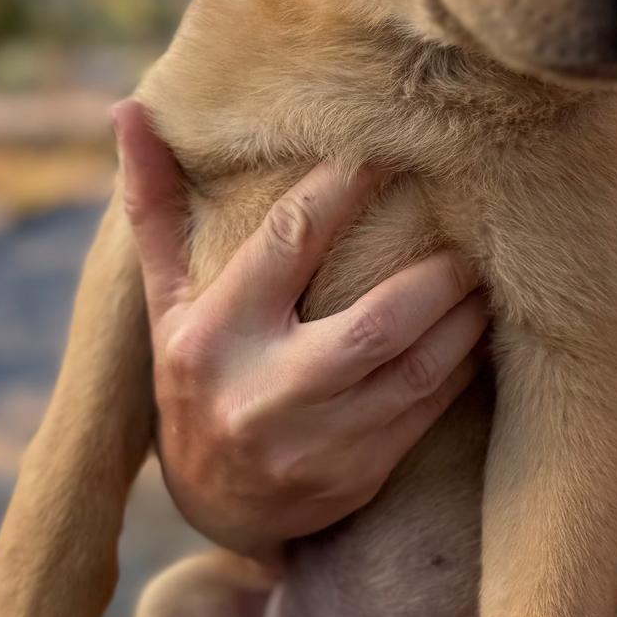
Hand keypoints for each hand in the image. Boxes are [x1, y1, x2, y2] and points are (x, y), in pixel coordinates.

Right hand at [112, 101, 487, 552]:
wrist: (215, 506)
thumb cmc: (193, 374)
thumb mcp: (167, 301)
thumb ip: (158, 209)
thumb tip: (132, 111)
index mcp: (215, 333)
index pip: (290, 241)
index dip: (345, 187)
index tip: (389, 147)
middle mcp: (265, 390)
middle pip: (376, 322)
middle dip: (434, 274)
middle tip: (468, 230)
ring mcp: (317, 440)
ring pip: (416, 368)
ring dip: (463, 318)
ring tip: (483, 275)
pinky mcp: (359, 471)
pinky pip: (429, 408)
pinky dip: (463, 363)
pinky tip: (479, 330)